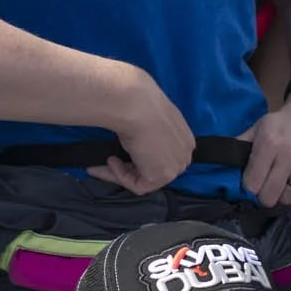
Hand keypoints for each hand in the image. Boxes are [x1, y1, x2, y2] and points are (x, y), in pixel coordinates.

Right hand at [91, 75, 194, 194]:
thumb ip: (150, 133)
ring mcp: (176, 166)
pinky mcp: (162, 176)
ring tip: (106, 160)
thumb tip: (137, 140)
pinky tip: (111, 161)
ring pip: (146, 179)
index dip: (140, 158)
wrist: (136, 105)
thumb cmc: (140, 104)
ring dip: (122, 172)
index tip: (121, 153)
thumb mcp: (149, 119)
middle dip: (131, 168)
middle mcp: (185, 154)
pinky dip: (120, 176)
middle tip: (110, 161)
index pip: (164, 157)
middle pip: (156, 169)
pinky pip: (138, 186)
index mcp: (185, 139)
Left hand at [244, 91, 290, 208]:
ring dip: (283, 194)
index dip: (250, 186)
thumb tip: (223, 161)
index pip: (252, 183)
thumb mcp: (261, 126)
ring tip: (283, 184)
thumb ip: (243, 143)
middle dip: (265, 195)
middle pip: (269, 196)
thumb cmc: (286, 120)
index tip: (253, 183)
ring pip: (288, 198)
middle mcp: (289, 154)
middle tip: (267, 188)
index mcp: (269, 143)